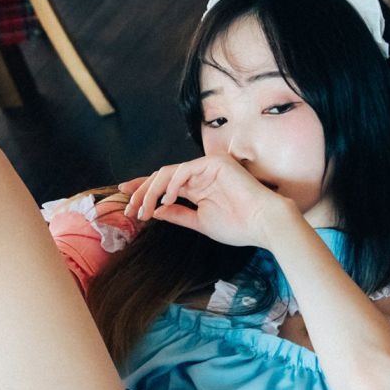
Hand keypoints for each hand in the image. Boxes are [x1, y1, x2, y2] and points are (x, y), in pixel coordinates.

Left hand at [125, 156, 297, 248]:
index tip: (125, 199)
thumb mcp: (199, 222)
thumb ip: (178, 214)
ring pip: (168, 173)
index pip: (165, 184)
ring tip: (145, 211)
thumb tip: (155, 211)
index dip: (144, 190)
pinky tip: (166, 201)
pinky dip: (171, 186)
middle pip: (161, 176)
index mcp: (197, 187)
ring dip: (151, 191)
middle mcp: (200, 174)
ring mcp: (207, 166)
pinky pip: (183, 171)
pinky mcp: (214, 163)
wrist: (264, 224)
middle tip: (130, 209)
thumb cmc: (238, 226)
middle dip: (141, 191)